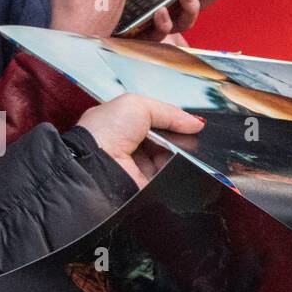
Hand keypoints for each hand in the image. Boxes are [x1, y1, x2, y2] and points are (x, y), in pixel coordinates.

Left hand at [75, 93, 204, 188]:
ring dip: (177, 153)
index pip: (156, 121)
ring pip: (172, 158)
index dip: (173, 121)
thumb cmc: (104, 132)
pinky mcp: (146, 186)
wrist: (96, 166)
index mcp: (121, 125)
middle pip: (167, 141)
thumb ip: (170, 112)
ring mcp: (137, 168)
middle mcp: (129, 147)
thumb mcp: (138, 105)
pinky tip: (174, 162)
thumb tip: (195, 123)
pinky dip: (175, 169)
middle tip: (182, 134)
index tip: (188, 122)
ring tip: (175, 149)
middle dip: (177, 138)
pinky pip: (170, 176)